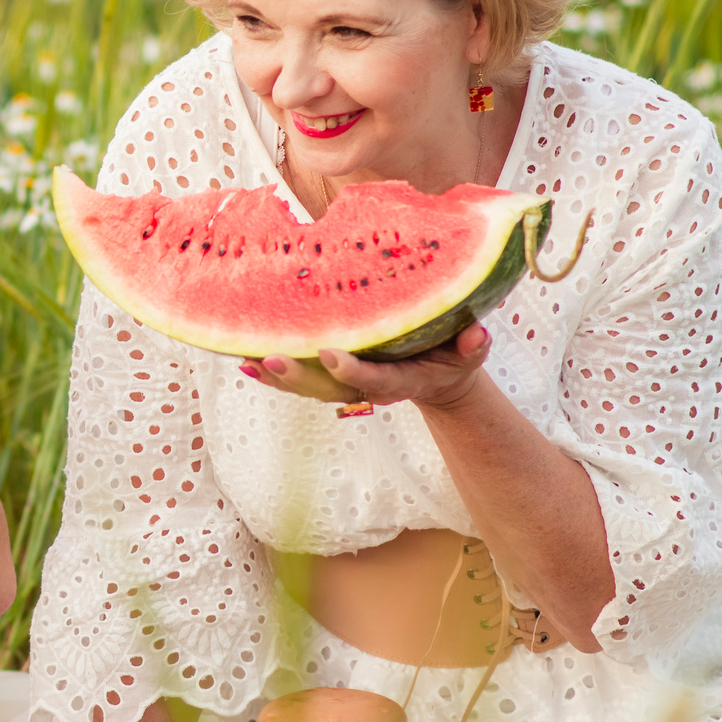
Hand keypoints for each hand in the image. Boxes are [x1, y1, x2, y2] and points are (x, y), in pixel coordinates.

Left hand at [241, 322, 493, 411]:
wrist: (437, 378)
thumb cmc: (452, 358)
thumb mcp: (470, 352)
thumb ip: (472, 346)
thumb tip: (477, 334)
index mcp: (399, 379)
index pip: (372, 379)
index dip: (351, 370)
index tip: (328, 353)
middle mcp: (367, 385)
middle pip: (328, 386)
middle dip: (299, 376)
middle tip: (271, 358)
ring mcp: (346, 384)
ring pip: (307, 386)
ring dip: (277, 376)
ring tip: (247, 360)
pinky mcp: (331, 378)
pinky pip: (299, 381)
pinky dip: (272, 374)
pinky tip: (244, 360)